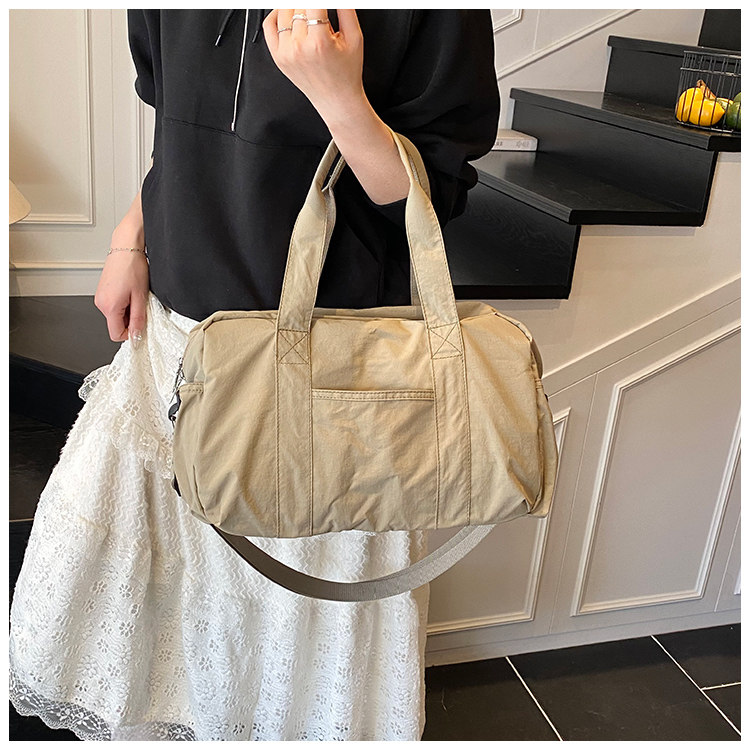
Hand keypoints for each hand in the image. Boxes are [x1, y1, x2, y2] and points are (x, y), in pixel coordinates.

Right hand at [95, 222, 149, 345]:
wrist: (126, 248)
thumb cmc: (133, 267)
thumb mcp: (140, 297)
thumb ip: (138, 319)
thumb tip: (137, 335)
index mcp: (109, 307)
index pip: (116, 334)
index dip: (131, 334)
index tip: (141, 327)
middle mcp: (101, 303)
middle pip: (116, 325)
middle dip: (131, 320)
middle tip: (141, 305)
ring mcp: (100, 297)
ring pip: (116, 315)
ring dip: (128, 311)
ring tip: (135, 296)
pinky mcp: (102, 292)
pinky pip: (114, 306)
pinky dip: (123, 303)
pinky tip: (130, 292)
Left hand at [263, 9, 364, 119]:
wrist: (336, 100)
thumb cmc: (346, 73)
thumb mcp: (355, 38)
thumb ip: (345, 9)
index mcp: (319, 42)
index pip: (314, 4)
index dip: (320, 1)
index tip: (322, 5)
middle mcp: (299, 47)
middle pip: (298, 6)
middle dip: (311, 7)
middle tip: (318, 15)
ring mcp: (286, 52)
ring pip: (284, 11)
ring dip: (296, 7)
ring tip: (308, 14)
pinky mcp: (278, 57)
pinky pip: (269, 25)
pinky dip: (277, 13)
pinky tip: (288, 13)